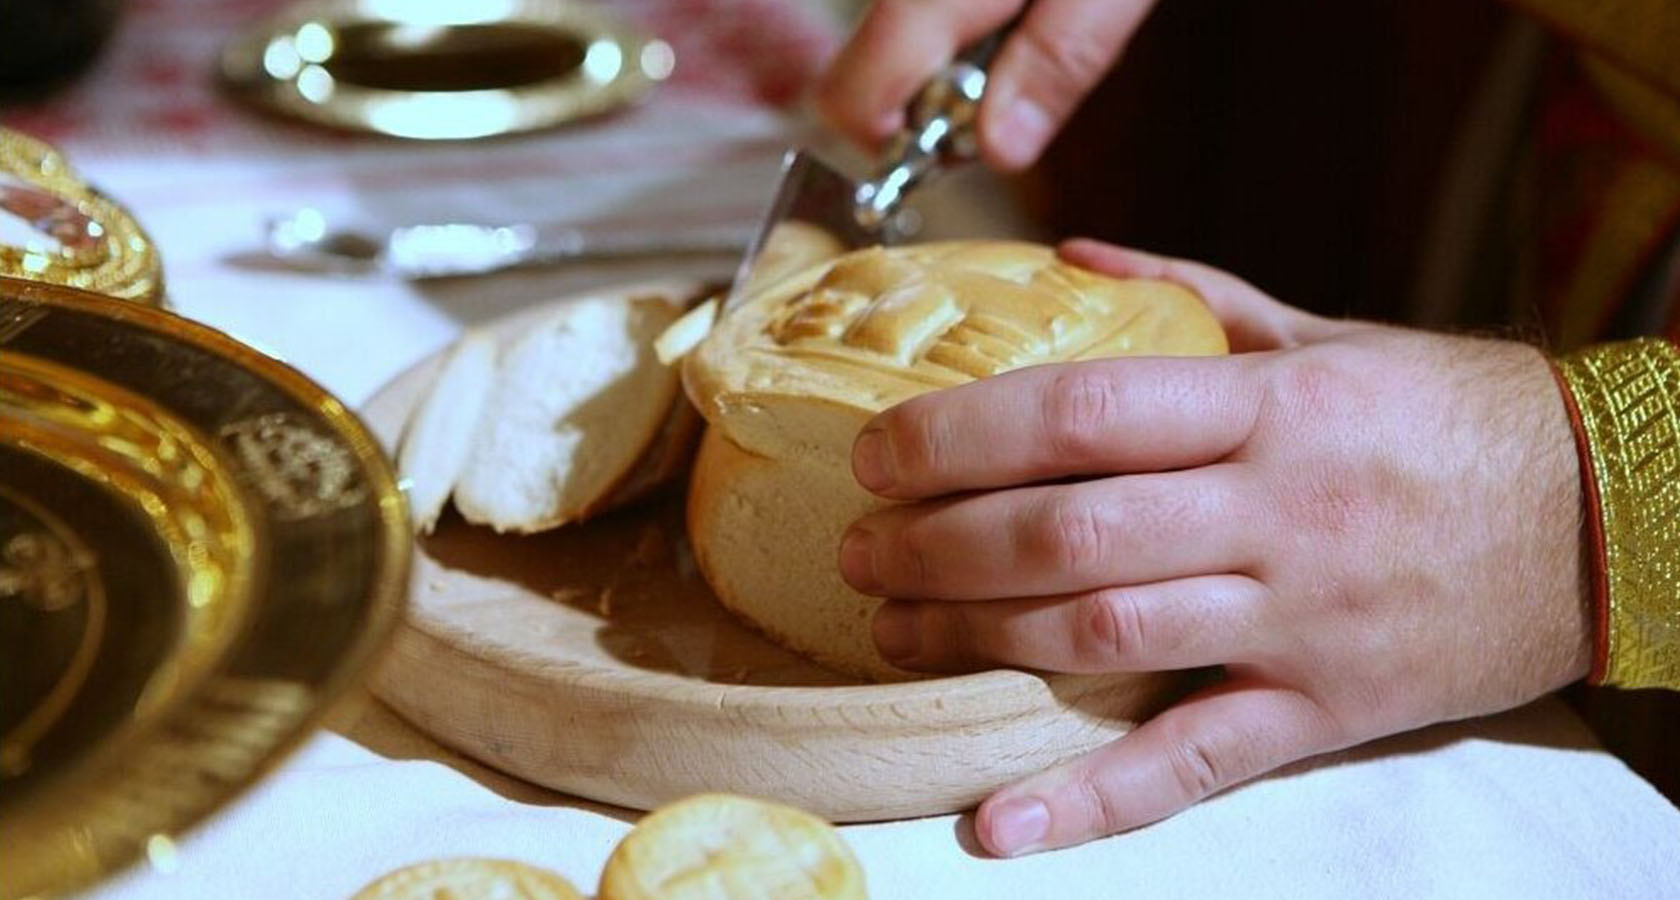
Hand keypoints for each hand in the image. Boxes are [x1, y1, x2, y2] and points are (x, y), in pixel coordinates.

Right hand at [816, 0, 1159, 169]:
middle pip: (868, 68)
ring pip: (899, 28)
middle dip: (932, 97)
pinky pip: (923, 0)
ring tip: (1039, 10)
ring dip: (957, 50)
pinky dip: (965, 10)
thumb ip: (1057, 64)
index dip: (900, 143)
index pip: (851, 104)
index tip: (964, 141)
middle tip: (1021, 71)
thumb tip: (1000, 152)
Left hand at [838, 239, 1591, 854]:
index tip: (879, 454)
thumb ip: (1192, 291)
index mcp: (1271, 407)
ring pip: (1107, 636)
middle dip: (940, 544)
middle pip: (1070, 530)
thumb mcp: (1326, 332)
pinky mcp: (1322, 710)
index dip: (960, 435)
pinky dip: (1090, 799)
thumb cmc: (1450, 416)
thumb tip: (1065, 257)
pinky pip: (1193, 763)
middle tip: (861, 550)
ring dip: (979, 639)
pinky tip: (1000, 821)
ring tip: (892, 630)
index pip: (1083, 412)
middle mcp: (1277, 512)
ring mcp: (1298, 620)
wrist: (1608, 517)